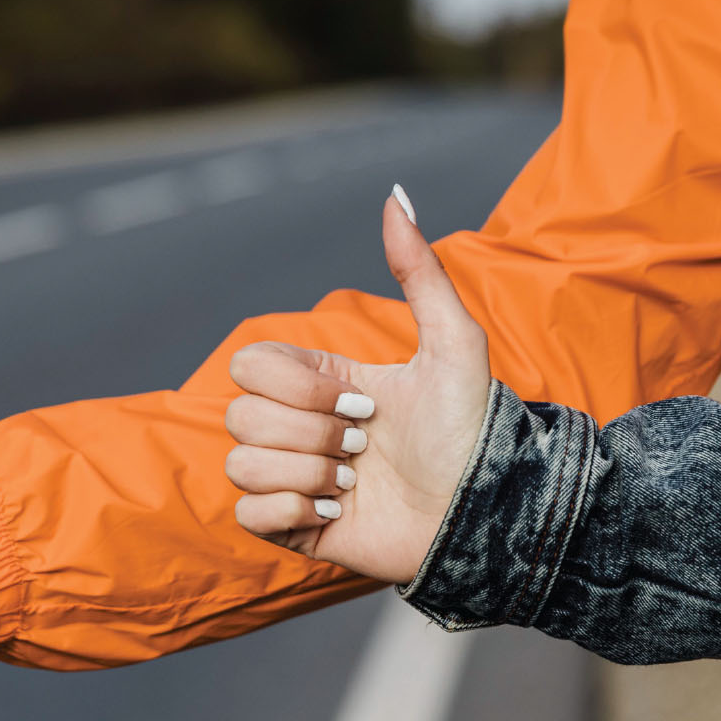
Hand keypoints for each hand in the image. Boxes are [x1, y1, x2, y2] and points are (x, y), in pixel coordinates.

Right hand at [223, 187, 491, 583]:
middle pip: (239, 414)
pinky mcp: (293, 526)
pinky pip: (246, 514)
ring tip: (355, 484)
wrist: (481, 514)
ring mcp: (291, 478)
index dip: (298, 385)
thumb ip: (420, 271)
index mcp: (321, 382)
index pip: (249, 364)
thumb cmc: (472, 431)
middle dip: (310, 433)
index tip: (363, 404)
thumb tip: (396, 194)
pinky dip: (292, 511)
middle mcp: (298, 427)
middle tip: (364, 446)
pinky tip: (337, 512)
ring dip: (307, 474)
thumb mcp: (454, 344)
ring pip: (241, 464)